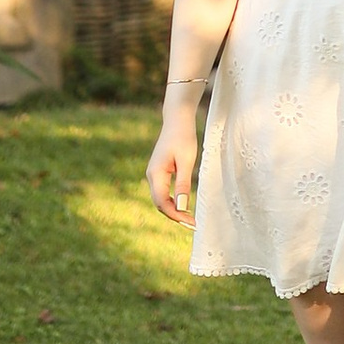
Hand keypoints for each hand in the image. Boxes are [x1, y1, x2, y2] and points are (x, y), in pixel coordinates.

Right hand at [146, 101, 199, 223]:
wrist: (177, 119)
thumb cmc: (183, 137)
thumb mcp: (186, 161)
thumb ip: (183, 184)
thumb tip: (181, 206)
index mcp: (155, 174)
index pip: (161, 202)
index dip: (175, 215)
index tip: (190, 222)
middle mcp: (151, 176)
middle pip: (159, 203)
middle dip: (174, 216)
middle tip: (193, 224)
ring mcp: (154, 174)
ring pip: (160, 199)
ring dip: (173, 210)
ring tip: (190, 218)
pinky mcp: (160, 172)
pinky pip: (163, 192)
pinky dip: (172, 202)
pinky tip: (184, 206)